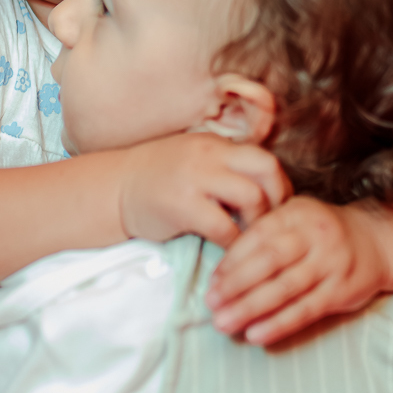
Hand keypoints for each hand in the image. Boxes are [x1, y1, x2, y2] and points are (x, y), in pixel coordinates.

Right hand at [118, 133, 290, 247]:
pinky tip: (227, 248)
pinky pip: (224, 227)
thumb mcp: (194, 160)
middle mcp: (209, 154)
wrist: (114, 189)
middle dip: (278, 198)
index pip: (264, 157)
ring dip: (258, 222)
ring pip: (251, 196)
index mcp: (215, 144)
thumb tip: (265, 189)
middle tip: (272, 222)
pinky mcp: (183, 205)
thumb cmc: (158, 180)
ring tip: (250, 237)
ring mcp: (195, 178)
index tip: (276, 207)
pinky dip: (232, 242)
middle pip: (267, 168)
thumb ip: (225, 167)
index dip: (278, 185)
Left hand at [206, 195, 388, 344]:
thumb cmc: (321, 233)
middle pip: (269, 262)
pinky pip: (306, 310)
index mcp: (296, 213)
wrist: (376, 242)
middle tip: (210, 304)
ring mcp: (331, 262)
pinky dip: (279, 324)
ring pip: (285, 289)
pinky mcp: (342, 290)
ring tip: (224, 324)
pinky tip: (256, 335)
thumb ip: (264, 234)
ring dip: (251, 308)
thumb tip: (221, 270)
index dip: (231, 261)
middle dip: (236, 285)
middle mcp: (315, 235)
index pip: (258, 237)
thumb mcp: (295, 219)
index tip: (211, 282)